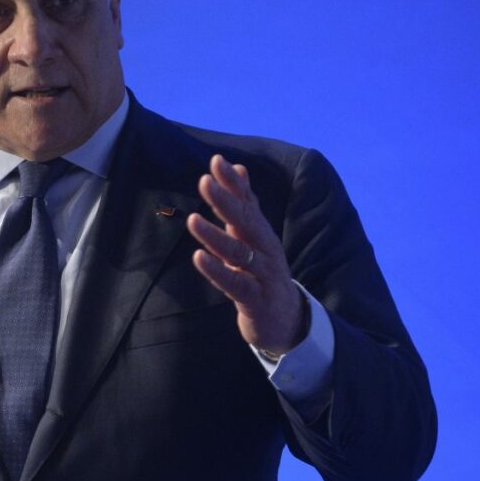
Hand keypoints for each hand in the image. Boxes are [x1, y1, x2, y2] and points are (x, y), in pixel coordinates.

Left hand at [187, 154, 306, 354]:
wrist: (286, 320)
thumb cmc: (263, 272)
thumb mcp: (254, 236)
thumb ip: (246, 204)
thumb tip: (238, 168)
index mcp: (261, 233)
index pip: (248, 203)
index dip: (233, 183)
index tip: (217, 160)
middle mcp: (265, 249)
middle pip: (245, 222)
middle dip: (225, 200)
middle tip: (205, 181)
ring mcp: (262, 274)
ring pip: (238, 252)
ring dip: (214, 235)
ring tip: (192, 220)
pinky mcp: (256, 299)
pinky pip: (235, 283)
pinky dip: (217, 271)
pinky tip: (198, 258)